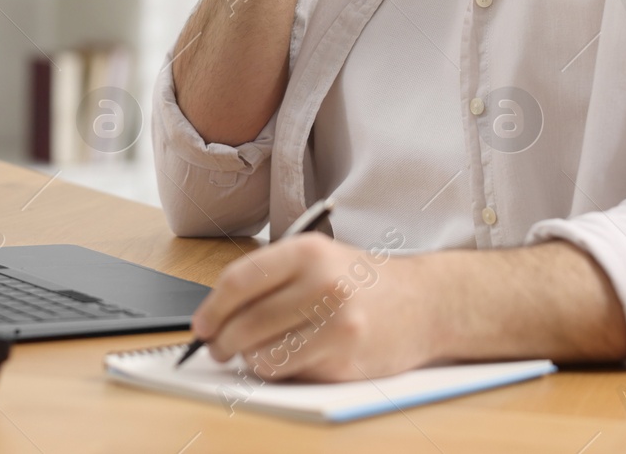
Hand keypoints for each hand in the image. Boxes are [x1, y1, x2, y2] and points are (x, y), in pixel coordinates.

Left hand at [190, 233, 435, 381]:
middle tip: (218, 346)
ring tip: (256, 352)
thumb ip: (271, 279)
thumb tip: (216, 314)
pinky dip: (280, 371)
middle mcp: (323, 285)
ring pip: (262, 356)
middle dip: (221, 342)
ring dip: (249, 360)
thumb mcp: (319, 259)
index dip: (211, 308)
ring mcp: (336, 325)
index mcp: (309, 251)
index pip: (239, 281)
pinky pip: (290, 374)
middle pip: (245, 324)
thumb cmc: (363, 282)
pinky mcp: (344, 360)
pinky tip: (291, 357)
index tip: (201, 324)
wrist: (425, 303)